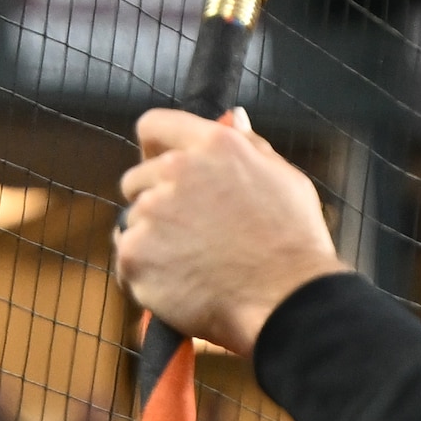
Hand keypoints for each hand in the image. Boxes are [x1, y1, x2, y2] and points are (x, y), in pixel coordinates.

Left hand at [113, 108, 342, 362]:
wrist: (286, 303)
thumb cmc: (295, 246)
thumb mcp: (283, 178)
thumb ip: (249, 145)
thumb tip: (232, 117)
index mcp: (213, 145)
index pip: (154, 126)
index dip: (153, 148)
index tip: (159, 167)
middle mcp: (176, 171)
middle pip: (136, 180)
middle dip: (155, 203)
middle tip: (189, 235)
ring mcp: (151, 214)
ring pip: (132, 223)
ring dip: (152, 242)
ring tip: (192, 267)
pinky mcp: (135, 254)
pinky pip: (126, 261)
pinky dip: (145, 277)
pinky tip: (176, 288)